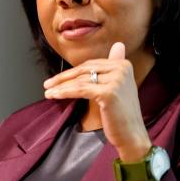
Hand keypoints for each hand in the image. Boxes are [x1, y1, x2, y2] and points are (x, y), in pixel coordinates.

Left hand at [43, 42, 151, 159]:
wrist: (131, 135)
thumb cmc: (121, 115)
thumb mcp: (117, 87)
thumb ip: (113, 68)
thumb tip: (118, 45)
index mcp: (124, 64)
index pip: (92, 65)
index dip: (73, 72)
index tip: (58, 79)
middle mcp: (122, 68)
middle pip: (85, 70)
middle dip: (64, 78)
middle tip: (48, 84)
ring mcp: (116, 80)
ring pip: (81, 80)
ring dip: (61, 86)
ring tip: (48, 92)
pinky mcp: (108, 92)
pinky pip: (80, 90)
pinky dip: (65, 92)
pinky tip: (54, 95)